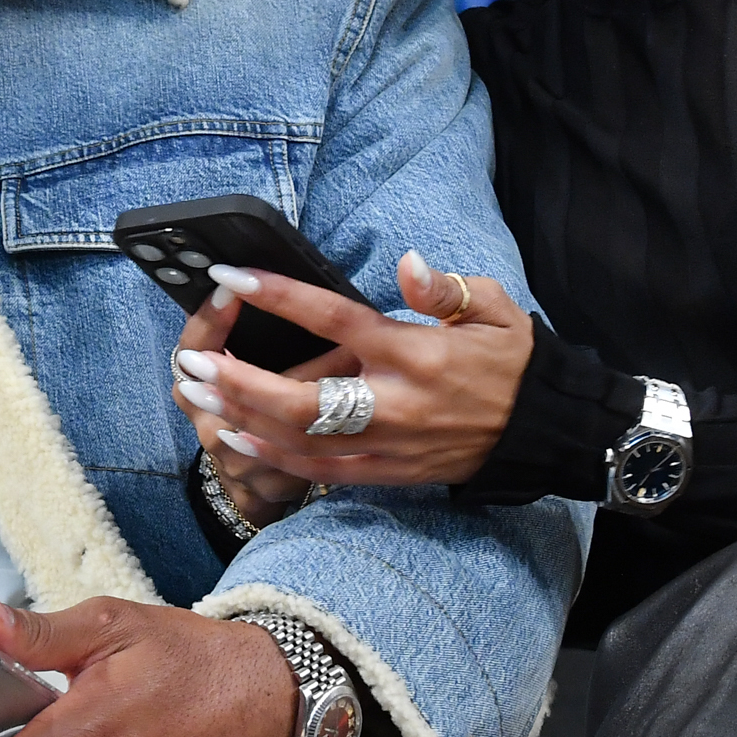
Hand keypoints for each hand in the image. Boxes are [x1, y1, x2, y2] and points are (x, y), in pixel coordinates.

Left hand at [174, 252, 530, 488]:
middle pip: (300, 396)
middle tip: (192, 362)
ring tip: (196, 397)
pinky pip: (320, 471)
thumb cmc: (512, 361)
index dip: (279, 296)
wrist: (543, 430)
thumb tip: (408, 264)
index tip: (231, 277)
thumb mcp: (493, 308)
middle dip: (239, 380)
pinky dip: (275, 457)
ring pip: (300, 439)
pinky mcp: (388, 471)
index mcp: (414, 350)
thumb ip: (443, 287)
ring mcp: (388, 443)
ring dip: (242, 418)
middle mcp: (394, 401)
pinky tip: (236, 439)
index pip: (334, 319)